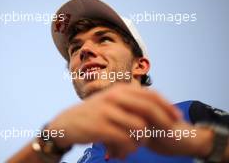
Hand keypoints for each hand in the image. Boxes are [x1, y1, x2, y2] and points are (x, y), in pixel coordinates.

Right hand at [46, 83, 181, 157]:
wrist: (66, 124)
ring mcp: (108, 110)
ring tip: (131, 149)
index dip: (167, 106)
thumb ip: (131, 104)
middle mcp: (115, 96)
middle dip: (163, 123)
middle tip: (167, 136)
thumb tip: (157, 112)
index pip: (151, 95)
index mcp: (120, 90)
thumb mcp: (112, 103)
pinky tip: (119, 154)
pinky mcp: (101, 126)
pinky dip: (127, 150)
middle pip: (149, 109)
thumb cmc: (93, 115)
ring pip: (139, 128)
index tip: (178, 118)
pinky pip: (126, 140)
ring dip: (140, 142)